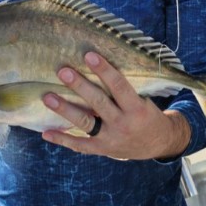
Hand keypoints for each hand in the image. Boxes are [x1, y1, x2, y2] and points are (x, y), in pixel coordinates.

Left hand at [41, 51, 190, 160]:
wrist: (159, 144)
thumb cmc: (147, 113)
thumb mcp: (143, 100)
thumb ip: (123, 89)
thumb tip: (96, 65)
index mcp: (136, 108)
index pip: (119, 86)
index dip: (104, 70)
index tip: (89, 55)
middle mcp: (123, 124)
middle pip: (98, 102)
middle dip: (79, 86)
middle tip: (63, 71)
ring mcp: (111, 139)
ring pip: (85, 122)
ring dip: (65, 110)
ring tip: (48, 98)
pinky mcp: (102, 149)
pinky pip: (80, 145)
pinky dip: (62, 139)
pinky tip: (46, 132)